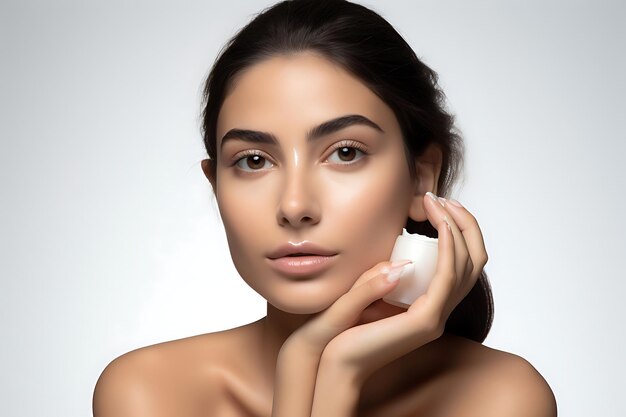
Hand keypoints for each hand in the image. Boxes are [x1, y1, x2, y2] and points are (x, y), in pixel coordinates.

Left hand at [292, 192, 487, 382]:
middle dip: (466, 224)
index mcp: (429, 304)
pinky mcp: (426, 320)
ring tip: (439, 203)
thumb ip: (381, 276)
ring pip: (467, 265)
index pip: (461, 263)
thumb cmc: (346, 328)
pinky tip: (440, 225)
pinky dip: (449, 248)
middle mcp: (439, 310)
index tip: (440, 204)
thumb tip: (402, 262)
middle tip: (446, 199)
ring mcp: (436, 316)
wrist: (336, 361)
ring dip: (457, 228)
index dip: (458, 231)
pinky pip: (447, 277)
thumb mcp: (364, 292)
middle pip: (474, 261)